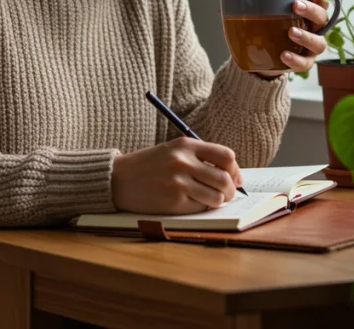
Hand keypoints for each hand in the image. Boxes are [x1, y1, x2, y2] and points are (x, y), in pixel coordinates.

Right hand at [111, 137, 242, 213]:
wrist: (118, 179)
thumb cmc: (148, 166)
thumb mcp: (173, 151)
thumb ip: (200, 158)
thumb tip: (233, 175)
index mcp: (185, 145)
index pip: (226, 156)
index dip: (235, 169)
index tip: (235, 178)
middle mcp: (183, 162)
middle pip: (225, 178)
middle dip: (230, 190)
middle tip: (226, 194)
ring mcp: (178, 182)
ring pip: (217, 197)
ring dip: (218, 201)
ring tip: (210, 200)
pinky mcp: (173, 201)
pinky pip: (200, 207)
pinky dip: (201, 208)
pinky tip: (191, 203)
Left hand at [253, 0, 330, 77]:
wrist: (263, 60)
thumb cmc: (266, 31)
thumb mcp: (261, 18)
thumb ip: (252, 9)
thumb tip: (227, 3)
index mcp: (307, 15)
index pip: (320, 4)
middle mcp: (314, 31)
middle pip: (322, 19)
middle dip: (312, 11)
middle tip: (295, 6)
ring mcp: (311, 49)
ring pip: (319, 43)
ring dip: (306, 36)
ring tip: (291, 32)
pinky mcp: (304, 64)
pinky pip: (304, 63)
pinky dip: (295, 59)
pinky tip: (283, 55)